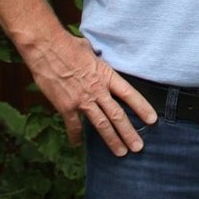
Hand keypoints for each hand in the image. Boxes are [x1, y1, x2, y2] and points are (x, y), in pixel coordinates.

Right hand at [23, 30, 155, 155]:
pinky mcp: (65, 106)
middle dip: (129, 133)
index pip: (130, 94)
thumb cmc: (68, 45)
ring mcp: (82, 100)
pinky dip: (76, 135)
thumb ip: (97, 61)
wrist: (46, 48)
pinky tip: (79, 144)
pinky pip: (74, 125)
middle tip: (138, 147)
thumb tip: (97, 58)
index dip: (142, 108)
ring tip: (121, 152)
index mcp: (106, 76)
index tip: (152, 120)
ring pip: (101, 124)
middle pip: (117, 115)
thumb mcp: (91, 51)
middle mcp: (97, 90)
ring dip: (112, 140)